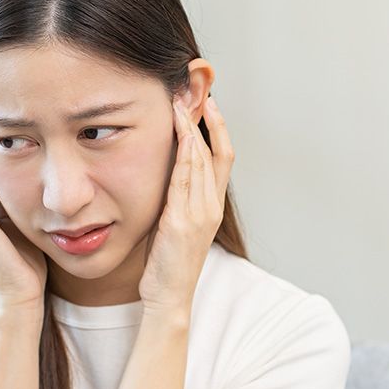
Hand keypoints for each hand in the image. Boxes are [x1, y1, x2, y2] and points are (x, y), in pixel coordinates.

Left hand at [138, 95, 234, 316]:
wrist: (169, 297)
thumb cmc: (167, 263)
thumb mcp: (175, 225)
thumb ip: (177, 199)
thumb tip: (165, 172)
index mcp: (212, 207)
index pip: (222, 158)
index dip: (218, 129)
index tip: (208, 103)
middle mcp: (211, 207)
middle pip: (216, 152)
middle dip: (206, 120)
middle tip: (194, 91)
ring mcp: (200, 214)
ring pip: (202, 161)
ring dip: (191, 129)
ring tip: (181, 102)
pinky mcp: (183, 222)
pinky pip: (186, 180)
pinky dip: (184, 154)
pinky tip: (179, 134)